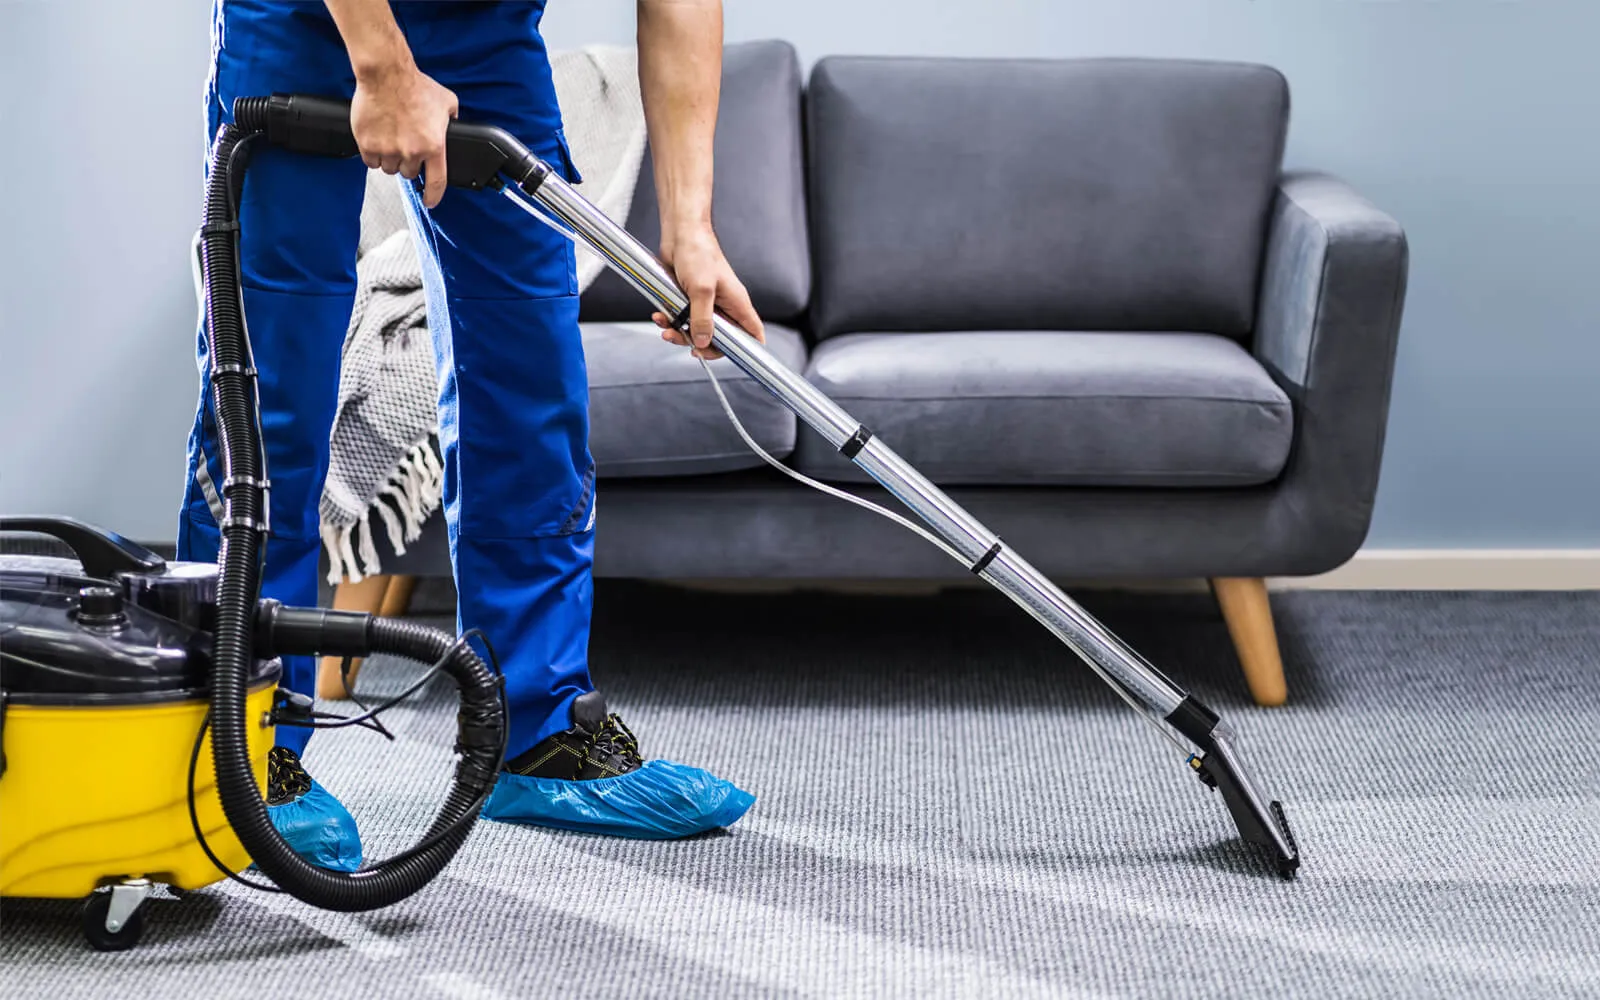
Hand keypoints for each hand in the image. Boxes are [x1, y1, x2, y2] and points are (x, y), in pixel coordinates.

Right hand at [350, 61, 458, 208]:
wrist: (386, 74)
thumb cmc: (415, 85)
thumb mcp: (446, 102)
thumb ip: (452, 118)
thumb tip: (453, 124)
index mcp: (434, 146)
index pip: (436, 182)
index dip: (433, 196)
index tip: (429, 201)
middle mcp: (411, 152)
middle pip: (408, 174)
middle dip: (408, 163)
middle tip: (405, 146)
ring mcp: (389, 149)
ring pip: (389, 169)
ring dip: (390, 159)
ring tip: (390, 139)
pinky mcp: (368, 144)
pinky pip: (371, 162)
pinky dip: (373, 155)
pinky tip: (376, 140)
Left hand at [652, 225, 764, 360]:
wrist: (680, 233)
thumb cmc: (698, 252)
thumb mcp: (701, 289)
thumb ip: (702, 318)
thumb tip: (703, 342)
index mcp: (737, 303)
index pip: (752, 333)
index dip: (748, 349)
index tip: (730, 358)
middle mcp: (724, 306)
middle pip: (721, 339)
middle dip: (701, 345)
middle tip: (685, 344)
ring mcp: (707, 303)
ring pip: (697, 331)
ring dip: (680, 333)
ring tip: (666, 328)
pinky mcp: (689, 299)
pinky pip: (682, 319)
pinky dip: (670, 321)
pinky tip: (660, 315)